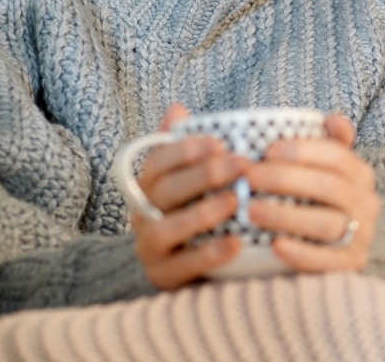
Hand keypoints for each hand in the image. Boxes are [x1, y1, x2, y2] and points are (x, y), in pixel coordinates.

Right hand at [131, 104, 246, 289]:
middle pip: (165, 190)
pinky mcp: (162, 276)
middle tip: (242, 164)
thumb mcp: (186, 177)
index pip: (159, 161)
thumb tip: (177, 108)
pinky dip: (210, 254)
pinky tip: (237, 244)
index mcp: (149, 184)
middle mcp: (143, 213)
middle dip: (204, 175)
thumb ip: (182, 146)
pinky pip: (183, 265)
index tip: (220, 142)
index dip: (186, 150)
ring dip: (203, 213)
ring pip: (167, 228)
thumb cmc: (190, 210)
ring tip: (235, 201)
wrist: (179, 264)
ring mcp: (149, 246)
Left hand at [246, 113, 379, 272]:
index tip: (267, 150)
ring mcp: (361, 236)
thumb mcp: (322, 170)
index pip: (337, 155)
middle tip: (250, 178)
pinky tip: (274, 245)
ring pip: (326, 224)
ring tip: (251, 211)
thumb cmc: (314, 200)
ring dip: (286, 216)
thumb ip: (327, 144)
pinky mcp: (350, 266)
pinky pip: (326, 261)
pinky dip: (300, 253)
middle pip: (329, 187)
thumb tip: (333, 119)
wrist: (324, 251)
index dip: (302, 151)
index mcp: (360, 174)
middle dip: (286, 180)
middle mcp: (367, 203)